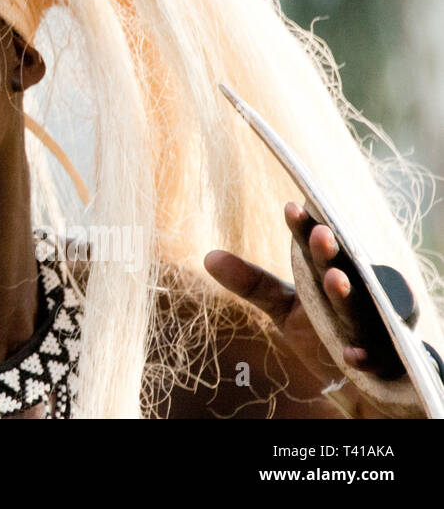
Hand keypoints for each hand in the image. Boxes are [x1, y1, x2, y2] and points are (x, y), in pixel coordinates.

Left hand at [203, 202, 401, 389]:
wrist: (357, 381)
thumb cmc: (323, 333)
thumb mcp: (284, 308)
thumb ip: (252, 284)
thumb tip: (208, 256)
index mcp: (326, 278)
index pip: (313, 250)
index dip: (304, 230)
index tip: (290, 207)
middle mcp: (351, 296)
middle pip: (339, 271)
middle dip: (330, 254)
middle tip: (321, 233)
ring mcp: (370, 327)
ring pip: (359, 309)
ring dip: (347, 295)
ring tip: (335, 279)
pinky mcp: (382, 359)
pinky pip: (377, 357)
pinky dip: (366, 355)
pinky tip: (352, 355)